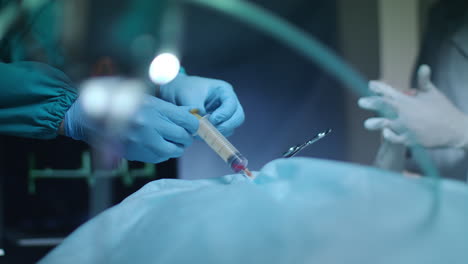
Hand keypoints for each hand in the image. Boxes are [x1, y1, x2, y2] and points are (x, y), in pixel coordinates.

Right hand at [64, 78, 198, 162]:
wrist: (88, 116)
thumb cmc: (117, 100)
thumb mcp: (143, 95)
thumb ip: (167, 106)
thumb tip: (191, 113)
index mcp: (153, 107)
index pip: (187, 120)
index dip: (193, 123)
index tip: (191, 123)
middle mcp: (149, 125)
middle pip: (183, 136)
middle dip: (186, 136)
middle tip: (183, 133)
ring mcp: (142, 141)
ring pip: (173, 150)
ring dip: (176, 146)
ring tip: (172, 140)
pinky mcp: (135, 153)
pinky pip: (159, 157)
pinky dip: (163, 153)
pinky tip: (157, 144)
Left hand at [160, 73, 243, 135]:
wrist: (176, 92)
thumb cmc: (184, 89)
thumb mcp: (189, 96)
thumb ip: (198, 111)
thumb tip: (204, 126)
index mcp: (224, 91)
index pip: (232, 105)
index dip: (223, 115)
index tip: (211, 120)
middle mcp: (228, 102)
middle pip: (238, 117)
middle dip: (226, 126)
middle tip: (211, 130)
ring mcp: (225, 113)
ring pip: (231, 127)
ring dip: (219, 132)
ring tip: (203, 132)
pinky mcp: (219, 123)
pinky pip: (222, 132)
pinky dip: (214, 135)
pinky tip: (202, 134)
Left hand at [358, 65, 467, 148]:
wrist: (456, 129)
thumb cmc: (443, 109)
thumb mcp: (433, 93)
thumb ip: (423, 82)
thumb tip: (423, 67)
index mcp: (408, 100)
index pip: (390, 91)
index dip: (378, 88)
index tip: (369, 85)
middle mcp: (406, 112)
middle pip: (385, 106)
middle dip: (372, 103)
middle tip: (361, 102)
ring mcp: (408, 126)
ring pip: (388, 124)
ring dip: (377, 123)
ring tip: (367, 124)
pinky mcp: (411, 139)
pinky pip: (397, 139)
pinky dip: (390, 136)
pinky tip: (385, 133)